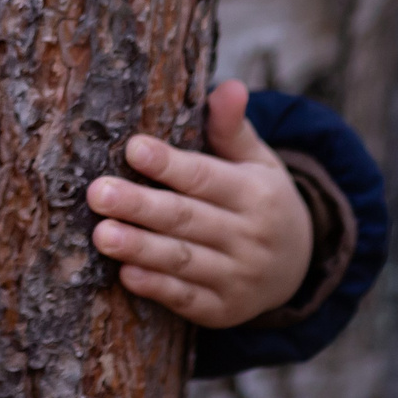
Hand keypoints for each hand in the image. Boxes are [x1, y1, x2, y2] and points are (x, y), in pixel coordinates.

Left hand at [85, 79, 311, 327]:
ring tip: (101, 234)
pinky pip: (187, 300)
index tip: (132, 147)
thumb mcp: (258, 161)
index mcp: (256, 194)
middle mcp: (249, 237)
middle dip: (140, 206)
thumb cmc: (261, 199)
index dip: (169, 164)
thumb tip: (230, 86)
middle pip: (186, 218)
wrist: (299, 266)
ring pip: (183, 260)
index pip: (205, 177)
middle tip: (97, 193)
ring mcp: (237, 277)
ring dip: (140, 249)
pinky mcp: (223, 310)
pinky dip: (157, 288)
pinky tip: (126, 274)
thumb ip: (234, 128)